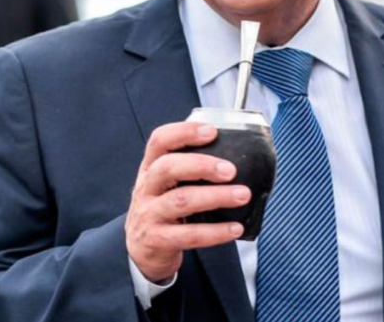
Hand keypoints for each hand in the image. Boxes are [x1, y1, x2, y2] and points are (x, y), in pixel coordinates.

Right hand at [125, 123, 250, 282]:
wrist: (141, 251)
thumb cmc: (161, 210)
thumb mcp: (164, 185)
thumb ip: (187, 169)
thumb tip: (234, 156)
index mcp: (150, 169)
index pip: (159, 141)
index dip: (184, 132)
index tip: (211, 131)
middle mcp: (147, 188)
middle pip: (168, 167)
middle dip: (201, 165)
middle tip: (230, 170)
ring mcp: (150, 214)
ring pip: (181, 200)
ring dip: (216, 196)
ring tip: (242, 195)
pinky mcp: (158, 240)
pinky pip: (189, 235)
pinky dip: (215, 232)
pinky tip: (235, 228)